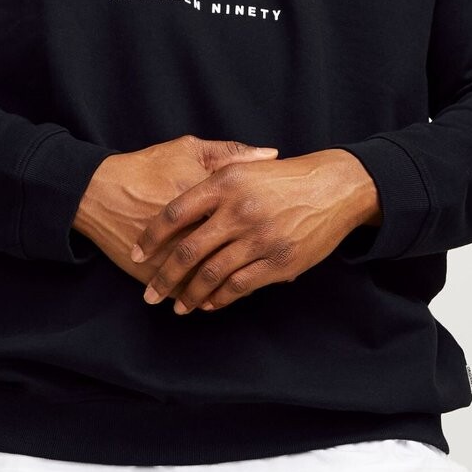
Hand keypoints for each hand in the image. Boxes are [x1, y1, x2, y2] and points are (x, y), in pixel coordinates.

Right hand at [73, 135, 279, 289]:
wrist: (98, 190)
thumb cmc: (147, 166)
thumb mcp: (189, 150)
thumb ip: (232, 153)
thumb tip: (272, 154)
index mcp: (208, 196)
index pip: (248, 218)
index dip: (270, 228)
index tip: (287, 233)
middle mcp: (194, 227)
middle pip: (234, 252)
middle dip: (255, 263)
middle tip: (276, 270)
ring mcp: (172, 252)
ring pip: (208, 278)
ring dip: (226, 288)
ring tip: (249, 288)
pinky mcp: (152, 270)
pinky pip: (181, 290)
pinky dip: (196, 296)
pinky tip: (207, 301)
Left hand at [129, 148, 381, 314]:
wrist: (334, 187)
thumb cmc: (286, 177)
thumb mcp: (246, 166)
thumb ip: (212, 179)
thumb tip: (180, 204)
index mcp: (225, 183)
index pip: (175, 213)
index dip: (152, 236)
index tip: (137, 253)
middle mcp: (238, 210)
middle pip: (189, 250)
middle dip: (164, 276)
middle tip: (150, 294)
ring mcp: (259, 238)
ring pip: (211, 274)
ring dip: (189, 294)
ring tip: (177, 305)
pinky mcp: (278, 262)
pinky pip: (239, 286)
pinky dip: (219, 298)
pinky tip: (208, 303)